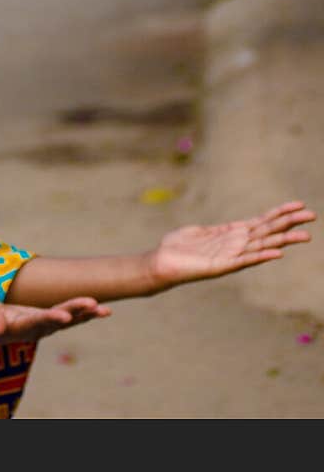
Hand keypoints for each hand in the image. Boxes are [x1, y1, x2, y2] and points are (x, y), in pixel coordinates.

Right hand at [0, 295, 110, 345]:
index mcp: (21, 325)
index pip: (39, 320)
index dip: (52, 317)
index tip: (66, 316)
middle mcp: (36, 328)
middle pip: (59, 319)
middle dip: (77, 311)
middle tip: (95, 305)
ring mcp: (44, 326)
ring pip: (69, 320)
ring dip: (87, 315)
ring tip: (106, 310)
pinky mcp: (47, 322)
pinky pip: (70, 317)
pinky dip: (85, 314)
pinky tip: (100, 309)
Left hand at [151, 200, 315, 286]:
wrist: (163, 262)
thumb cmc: (179, 247)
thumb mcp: (200, 232)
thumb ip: (216, 231)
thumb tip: (226, 228)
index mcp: (233, 233)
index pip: (262, 221)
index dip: (280, 213)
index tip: (299, 205)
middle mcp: (237, 244)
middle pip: (269, 230)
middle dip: (290, 223)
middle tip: (313, 216)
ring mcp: (232, 255)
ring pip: (263, 244)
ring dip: (284, 239)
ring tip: (305, 236)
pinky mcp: (222, 266)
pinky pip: (246, 260)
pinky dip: (262, 255)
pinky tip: (278, 252)